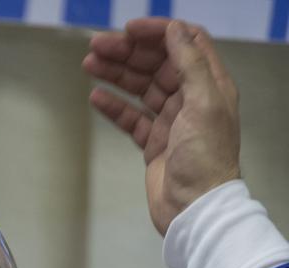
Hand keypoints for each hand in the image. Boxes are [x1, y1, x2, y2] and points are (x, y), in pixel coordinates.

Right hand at [82, 18, 239, 235]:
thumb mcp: (204, 103)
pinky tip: (96, 97)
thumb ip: (190, 63)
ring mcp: (170, 121)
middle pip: (156, 64)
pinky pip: (131, 119)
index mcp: (209, 84)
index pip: (184, 43)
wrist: (194, 209)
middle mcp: (190, 98)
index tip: (130, 29)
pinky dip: (114, 106)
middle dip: (127, 53)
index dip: (158, 31)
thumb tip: (174, 29)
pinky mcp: (153, 144)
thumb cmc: (205, 158)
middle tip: (96, 46)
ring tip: (89, 64)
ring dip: (116, 74)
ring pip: (140, 89)